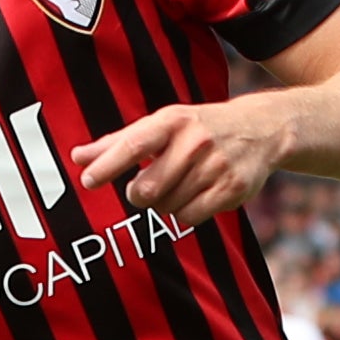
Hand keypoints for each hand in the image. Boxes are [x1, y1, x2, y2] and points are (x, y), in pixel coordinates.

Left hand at [72, 96, 287, 221]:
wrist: (262, 130)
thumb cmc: (198, 128)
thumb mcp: (163, 125)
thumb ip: (119, 143)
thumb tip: (78, 158)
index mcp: (173, 121)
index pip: (134, 145)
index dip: (108, 165)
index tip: (88, 180)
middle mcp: (195, 142)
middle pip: (147, 189)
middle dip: (138, 195)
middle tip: (142, 189)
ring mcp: (215, 167)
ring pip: (167, 207)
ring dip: (163, 204)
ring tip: (177, 187)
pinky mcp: (232, 190)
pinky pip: (189, 218)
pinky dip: (183, 214)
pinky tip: (193, 198)